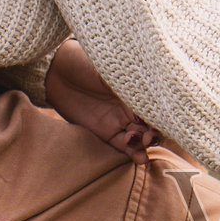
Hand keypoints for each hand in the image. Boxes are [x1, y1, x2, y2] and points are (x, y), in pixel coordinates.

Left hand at [43, 38, 159, 162]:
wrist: (55, 71)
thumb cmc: (84, 62)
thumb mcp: (110, 70)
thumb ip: (131, 84)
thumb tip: (153, 96)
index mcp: (138, 88)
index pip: (160, 105)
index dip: (164, 115)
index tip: (163, 120)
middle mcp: (133, 106)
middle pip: (154, 124)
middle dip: (155, 133)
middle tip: (148, 136)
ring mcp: (121, 120)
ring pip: (141, 137)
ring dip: (145, 144)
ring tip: (141, 145)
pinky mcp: (107, 133)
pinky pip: (125, 147)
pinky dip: (134, 153)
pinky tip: (141, 158)